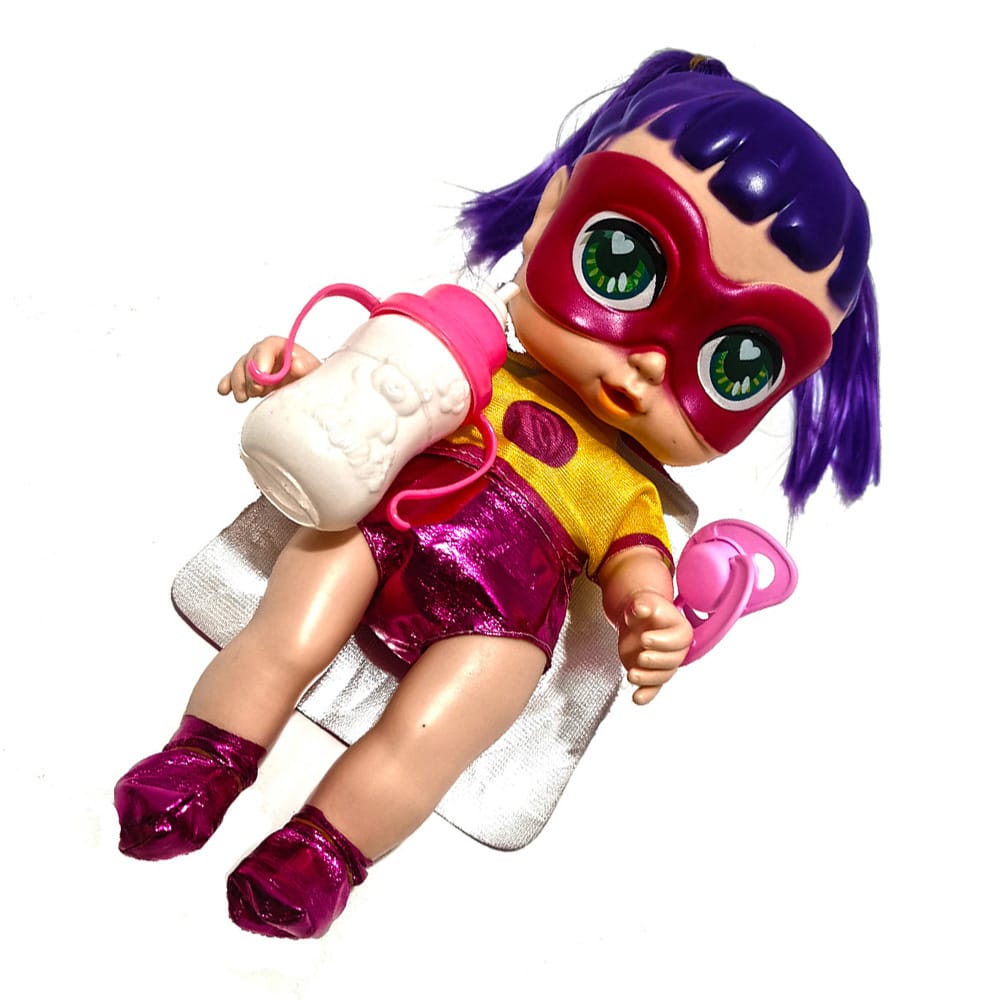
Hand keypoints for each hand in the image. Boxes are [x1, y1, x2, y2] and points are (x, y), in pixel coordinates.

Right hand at [217, 337, 320, 401]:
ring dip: (239, 384)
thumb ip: (305, 367)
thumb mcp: (312, 372)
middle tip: (256, 391)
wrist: (306, 387)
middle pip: (249, 359)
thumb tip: (295, 363)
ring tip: (243, 398)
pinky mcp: (247, 377)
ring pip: (239, 369)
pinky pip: (233, 377)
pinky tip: (223, 390)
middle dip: (250, 376)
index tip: (262, 377)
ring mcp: (253, 364)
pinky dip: (227, 383)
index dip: (261, 361)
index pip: (266, 348)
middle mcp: (264, 353)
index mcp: (280, 346)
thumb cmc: (310, 377)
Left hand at [617, 589, 692, 705]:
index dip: (662, 641)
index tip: (645, 638)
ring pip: (663, 676)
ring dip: (648, 679)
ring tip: (632, 674)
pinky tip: (637, 699)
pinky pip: (653, 688)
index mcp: (680, 630)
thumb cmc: (644, 608)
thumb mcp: (642, 601)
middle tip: (640, 656)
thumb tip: (640, 608)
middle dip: (656, 661)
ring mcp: (663, 663)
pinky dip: (646, 695)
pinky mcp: (651, 673)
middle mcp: (676, 649)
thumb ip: (641, 604)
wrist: (635, 617)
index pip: (678, 640)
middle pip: (672, 661)